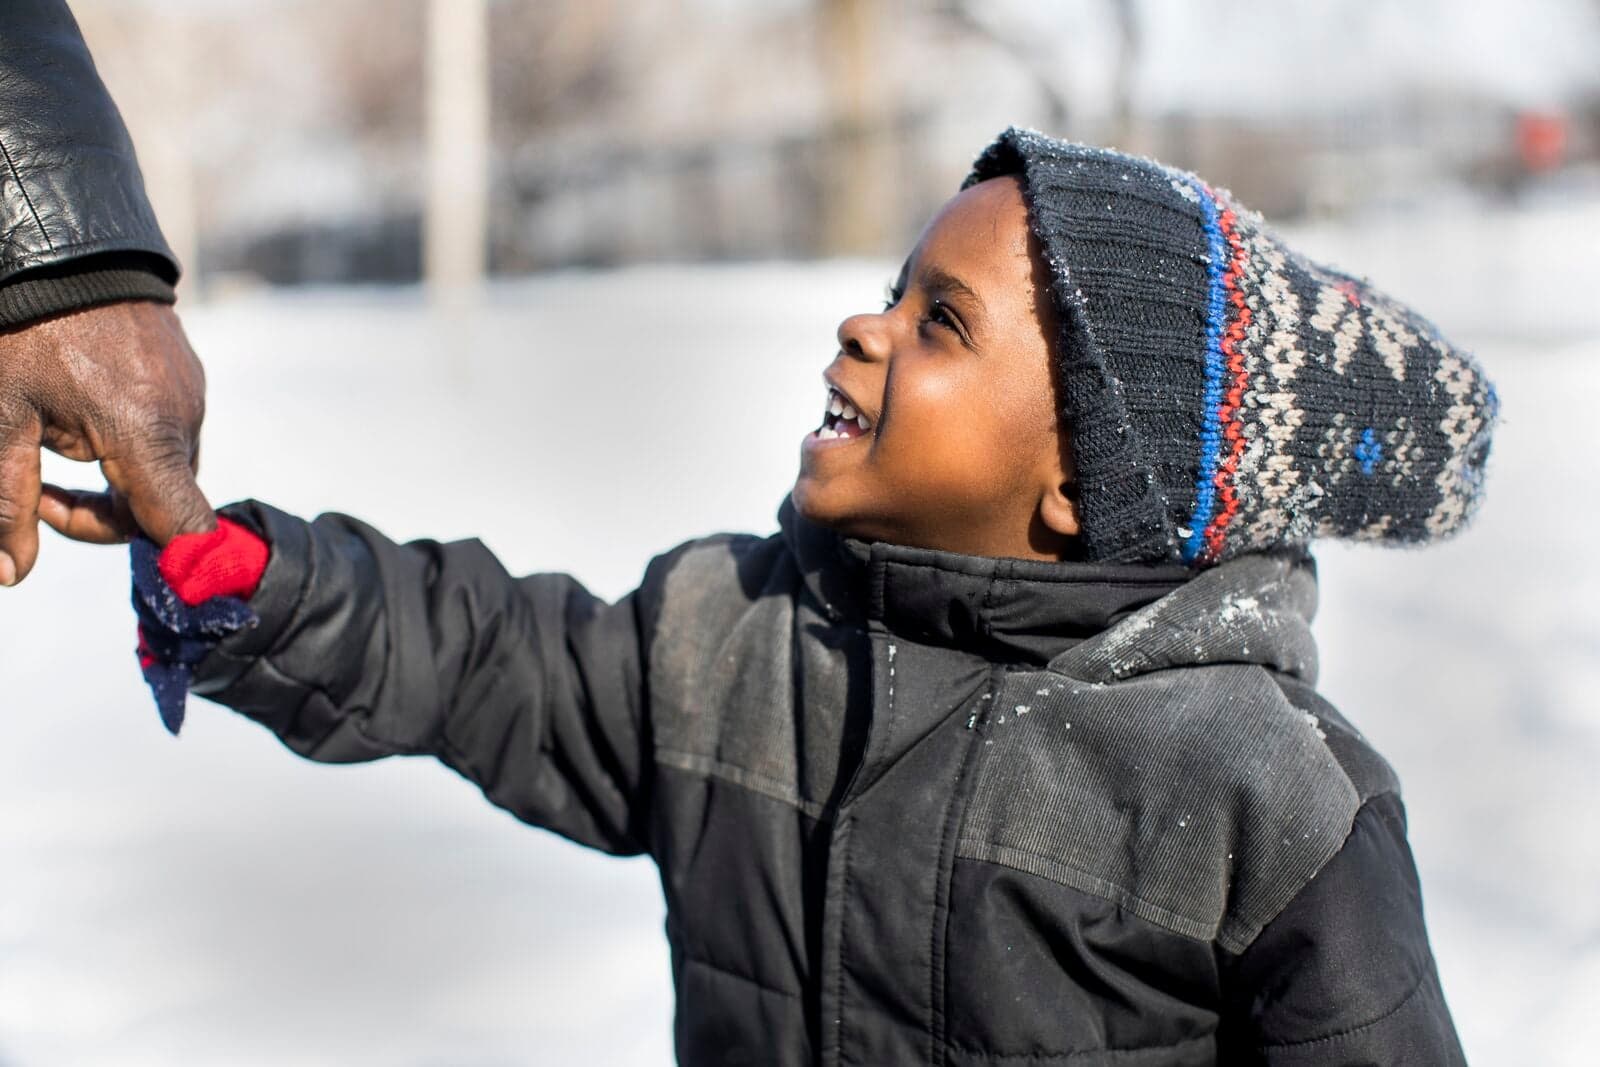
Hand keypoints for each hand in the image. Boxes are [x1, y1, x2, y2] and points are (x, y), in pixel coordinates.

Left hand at [0, 301, 212, 582]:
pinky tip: (80, 406)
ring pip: (163, 466)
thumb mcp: (0, 416)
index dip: (176, 565)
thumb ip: (6, 501)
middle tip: (35, 489)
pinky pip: (167, 427)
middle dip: (103, 512)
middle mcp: (184, 418)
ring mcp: (190, 392)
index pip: (185, 528)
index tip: (139, 570)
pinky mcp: (184, 371)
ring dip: (113, 473)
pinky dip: (127, 438)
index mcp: (146, 436)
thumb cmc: (22, 325)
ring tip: (52, 435)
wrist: (60, 238)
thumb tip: (10, 575)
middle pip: (164, 504)